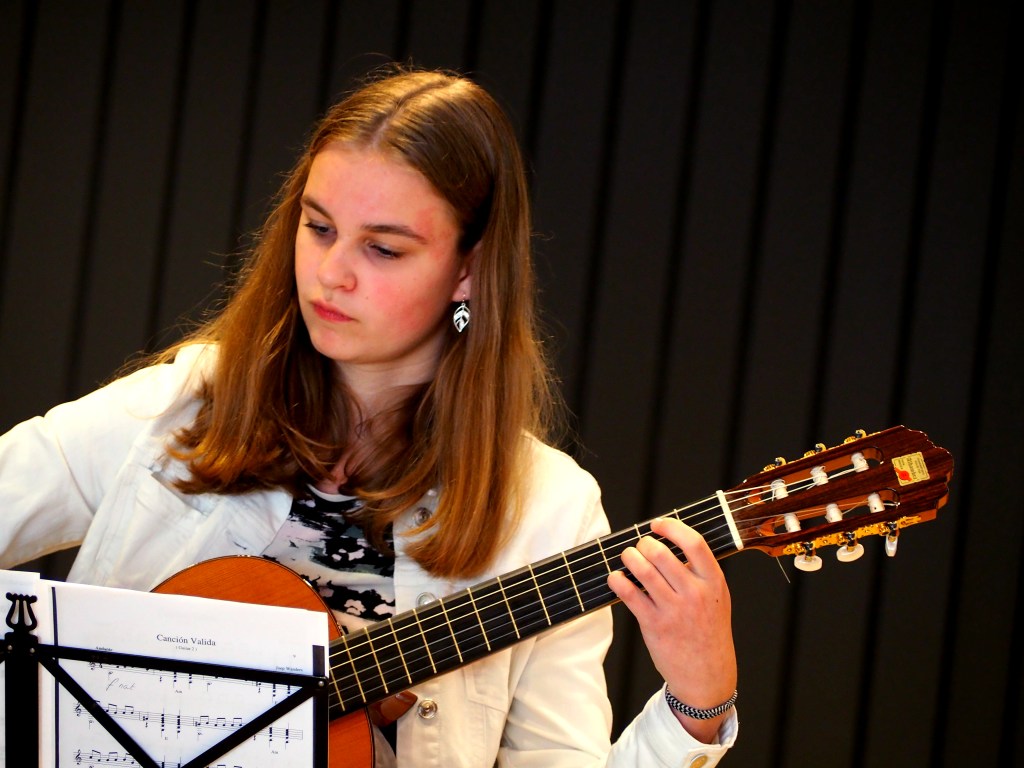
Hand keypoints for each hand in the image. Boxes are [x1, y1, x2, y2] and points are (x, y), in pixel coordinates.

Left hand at [608, 516, 736, 742]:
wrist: (707, 674)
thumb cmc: (709, 630)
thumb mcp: (717, 598)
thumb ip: (700, 572)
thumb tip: (670, 542)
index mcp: (713, 582)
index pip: (694, 543)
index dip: (672, 527)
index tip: (657, 525)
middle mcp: (695, 594)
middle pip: (661, 554)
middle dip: (644, 544)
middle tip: (640, 546)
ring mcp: (674, 611)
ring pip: (643, 572)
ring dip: (630, 558)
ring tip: (628, 557)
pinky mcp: (654, 626)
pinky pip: (630, 595)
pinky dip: (618, 581)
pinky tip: (616, 577)